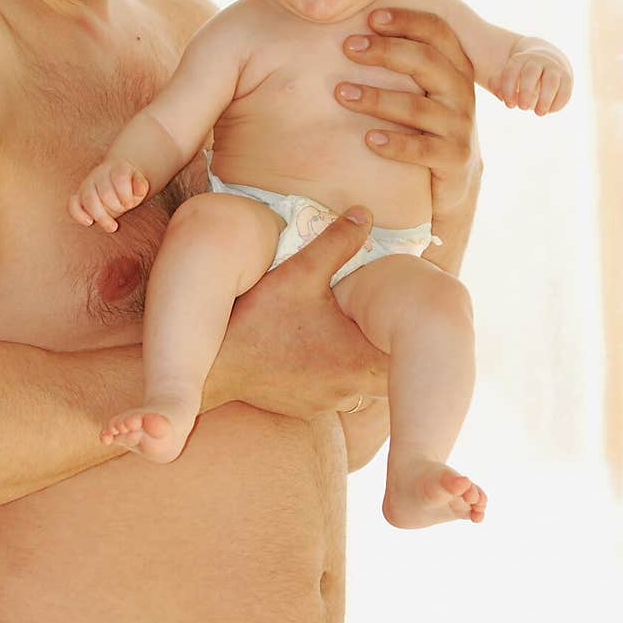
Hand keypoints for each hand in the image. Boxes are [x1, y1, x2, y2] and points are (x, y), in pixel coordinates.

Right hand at [68, 159, 149, 232]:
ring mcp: (87, 184)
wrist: (117, 178)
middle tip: (123, 210)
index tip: (130, 204)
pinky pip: (72, 204)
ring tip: (112, 227)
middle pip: (105, 192)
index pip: (120, 178)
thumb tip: (140, 191)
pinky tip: (89, 222)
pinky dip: (78, 214)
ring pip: (88, 199)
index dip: (126, 194)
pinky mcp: (78, 196)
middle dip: (116, 206)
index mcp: (117, 168)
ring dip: (101, 216)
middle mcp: (99, 174)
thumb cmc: (130, 185)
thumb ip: (141, 186)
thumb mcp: (139, 184)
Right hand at [211, 206, 389, 419]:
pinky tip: (312, 350)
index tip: (401, 316)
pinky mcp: (303, 408)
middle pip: (386, 374)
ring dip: (355, 362)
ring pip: (358, 385)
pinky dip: (328, 374)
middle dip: (381, 347)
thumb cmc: (258, 320)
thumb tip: (366, 214)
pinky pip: (329, 392)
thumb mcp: (299, 272)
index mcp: (358, 359)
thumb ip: (337, 242)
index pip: (408, 359)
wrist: (214, 366)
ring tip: (344, 333)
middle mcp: (348, 390)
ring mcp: (324, 403)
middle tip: (374, 321)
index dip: (408, 337)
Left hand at [334, 8, 480, 220]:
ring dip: (376, 99)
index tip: (369, 18)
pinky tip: (368, 139)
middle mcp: (462, 93)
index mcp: (455, 67)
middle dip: (385, 51)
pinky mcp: (455, 159)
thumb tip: (357, 19)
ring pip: (417, 108)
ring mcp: (460, 127)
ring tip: (341, 94)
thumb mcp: (422, 86)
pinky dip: (394, 144)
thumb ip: (403, 57)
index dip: (406, 21)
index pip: (438, 32)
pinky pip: (422, 150)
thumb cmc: (423, 120)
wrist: (452, 176)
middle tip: (347, 48)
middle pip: (427, 62)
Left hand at [490, 49, 572, 114]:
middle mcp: (538, 60)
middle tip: (522, 108)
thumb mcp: (509, 78)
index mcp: (520, 59)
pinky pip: (565, 89)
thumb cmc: (521, 76)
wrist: (548, 61)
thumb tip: (500, 96)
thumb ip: (500, 86)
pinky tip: (550, 110)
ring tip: (539, 113)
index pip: (511, 71)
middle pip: (530, 73)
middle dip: (525, 92)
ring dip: (544, 100)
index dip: (509, 89)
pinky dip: (558, 103)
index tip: (509, 105)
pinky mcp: (567, 77)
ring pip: (551, 81)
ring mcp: (554, 67)